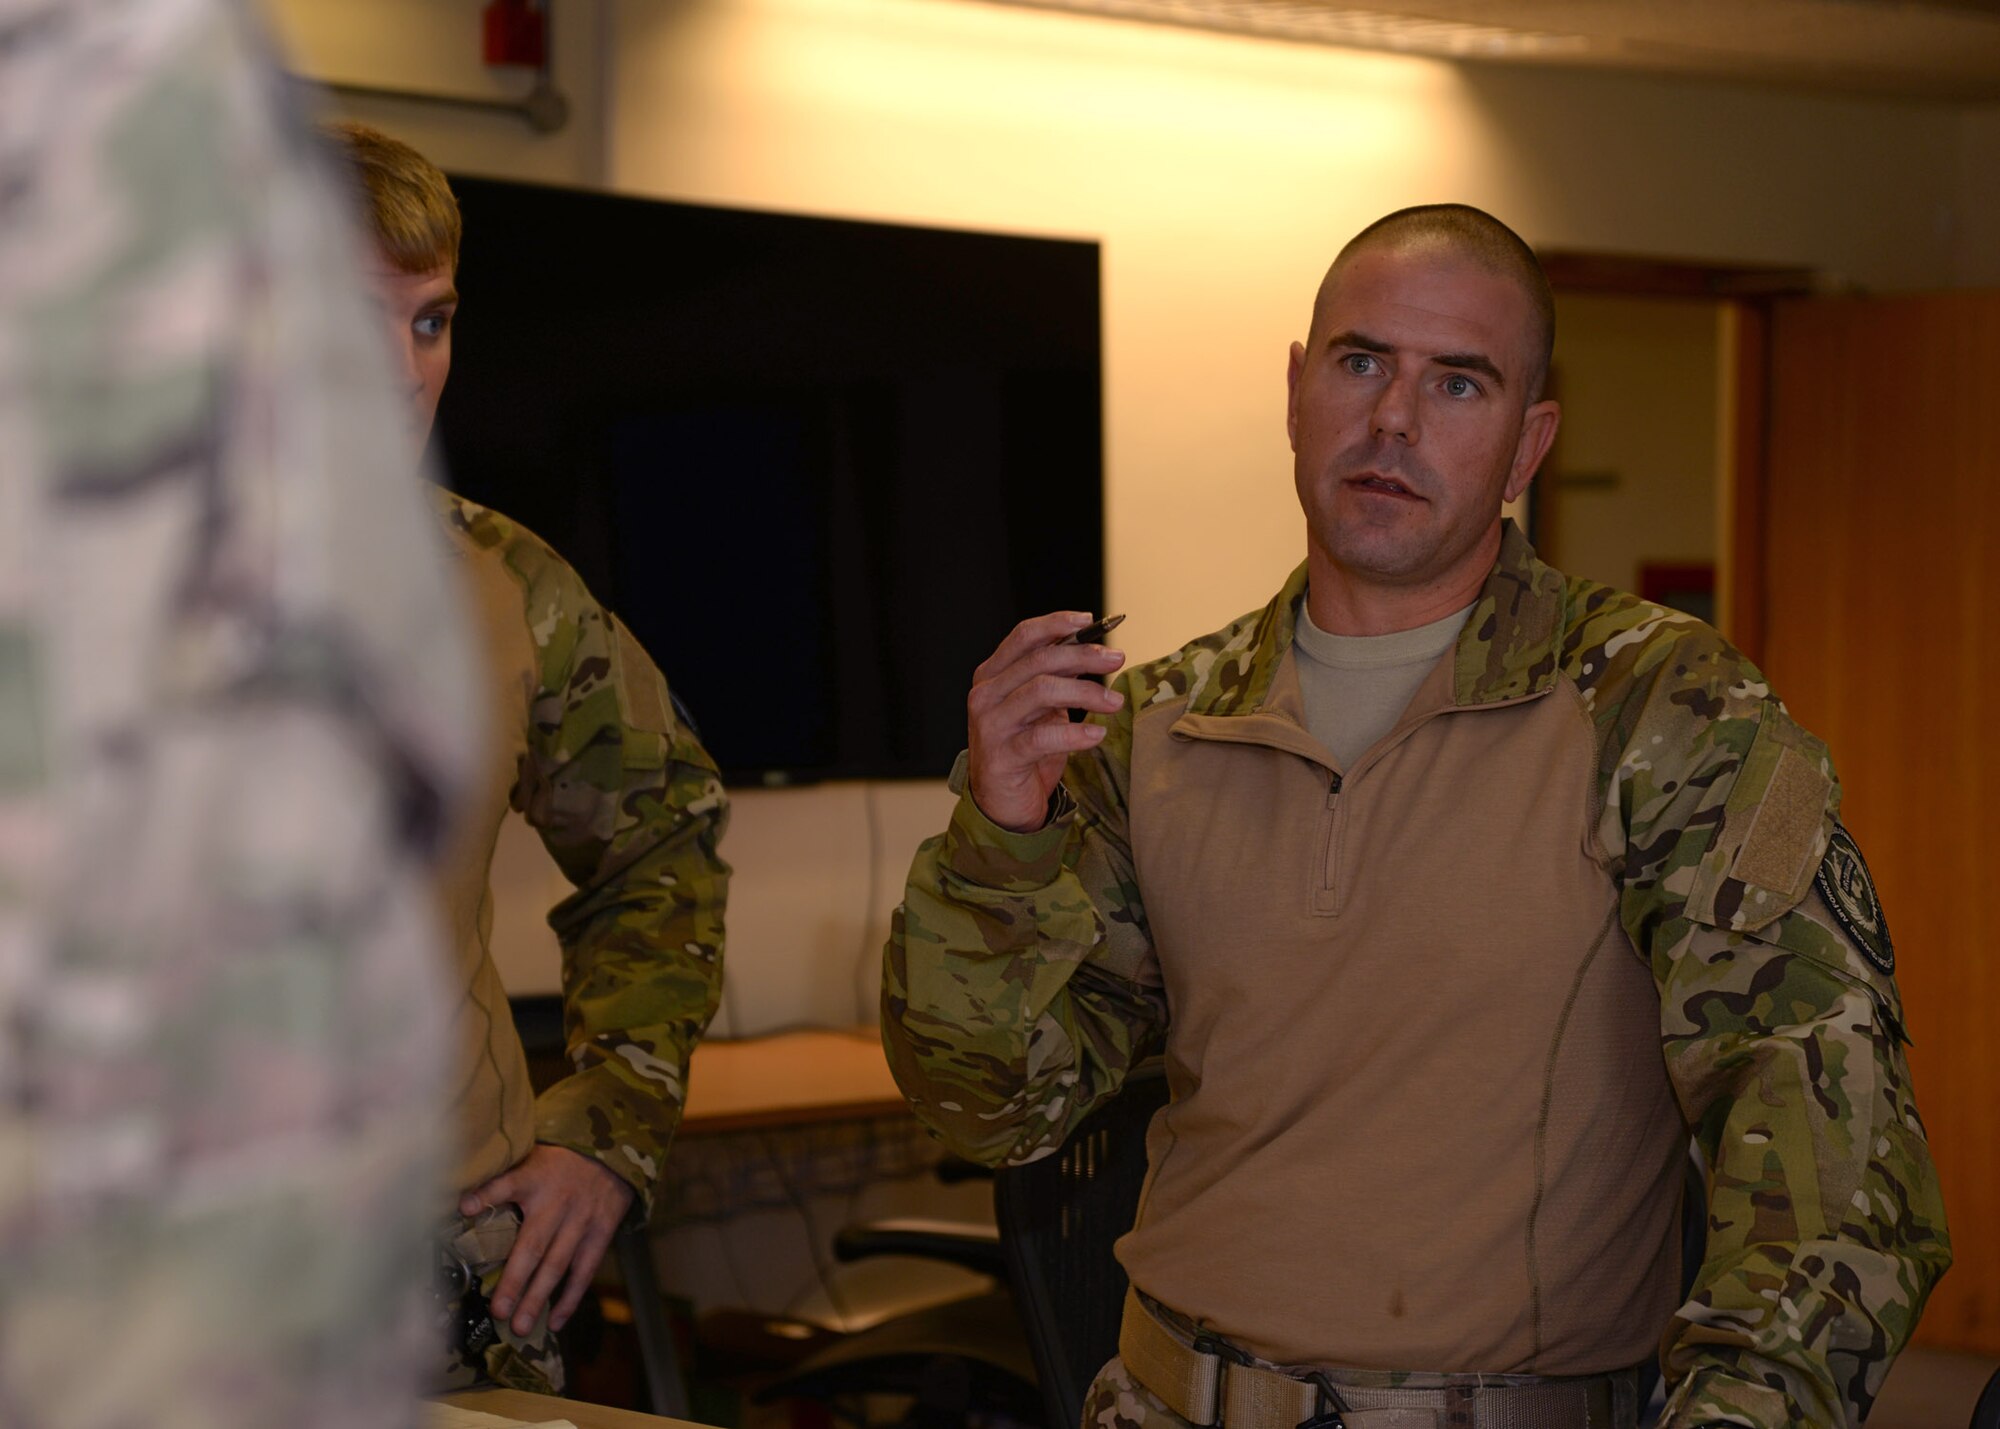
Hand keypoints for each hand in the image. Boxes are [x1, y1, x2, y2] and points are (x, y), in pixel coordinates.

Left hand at [461, 1143, 635, 1335]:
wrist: (610, 1154)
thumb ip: (503, 1178)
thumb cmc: (558, 1161)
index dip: (488, 1194)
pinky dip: (570, 1298)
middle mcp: (558, 1202)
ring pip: (557, 1264)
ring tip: (520, 1326)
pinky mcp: (600, 1234)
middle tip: (499, 1311)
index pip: (508, 1183)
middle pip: (533, 1244)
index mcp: (535, 1177)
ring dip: (538, 1298)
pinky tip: (554, 1322)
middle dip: (515, 1280)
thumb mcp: (530, 1157)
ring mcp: (581, 1220)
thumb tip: (462, 1202)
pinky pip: (585, 1271)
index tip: (465, 1207)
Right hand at [966, 611, 1125, 832]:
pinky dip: (1075, 734)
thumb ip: (1057, 678)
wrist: (1002, 802)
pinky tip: (1097, 734)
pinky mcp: (1002, 756)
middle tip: (1117, 659)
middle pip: (1039, 661)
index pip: (1023, 637)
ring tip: (1114, 702)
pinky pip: (1042, 738)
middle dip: (1083, 656)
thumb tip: (1093, 650)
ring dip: (1086, 693)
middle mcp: (986, 695)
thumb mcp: (1040, 707)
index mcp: (992, 675)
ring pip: (1041, 692)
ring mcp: (991, 725)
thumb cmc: (1024, 748)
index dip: (1057, 624)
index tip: (1090, 621)